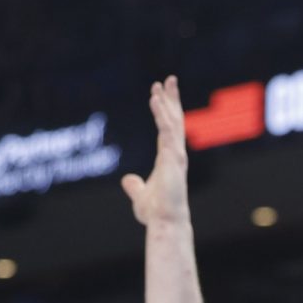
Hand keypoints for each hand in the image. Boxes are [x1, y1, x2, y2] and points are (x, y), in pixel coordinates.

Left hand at [121, 76, 188, 226]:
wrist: (165, 222)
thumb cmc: (156, 213)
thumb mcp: (140, 195)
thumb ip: (135, 186)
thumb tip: (127, 180)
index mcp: (167, 159)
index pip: (168, 130)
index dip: (165, 112)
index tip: (160, 95)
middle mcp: (174, 154)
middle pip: (174, 120)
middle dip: (172, 99)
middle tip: (169, 80)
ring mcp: (175, 155)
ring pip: (172, 122)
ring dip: (167, 101)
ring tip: (161, 83)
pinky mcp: (172, 157)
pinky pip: (166, 130)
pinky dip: (161, 114)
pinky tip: (154, 100)